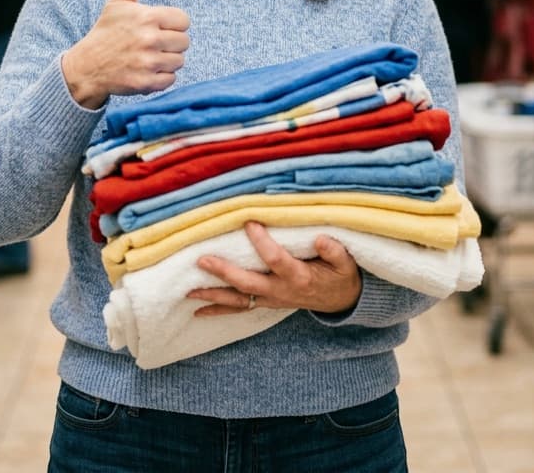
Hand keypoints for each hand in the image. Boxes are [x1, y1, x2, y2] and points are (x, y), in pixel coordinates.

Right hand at [60, 0, 190, 109]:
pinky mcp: (145, 83)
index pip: (184, 21)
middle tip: (152, 44)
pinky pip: (171, 80)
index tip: (157, 27)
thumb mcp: (117, 1)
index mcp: (147, 16)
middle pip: (185, 42)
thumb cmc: (106, 30)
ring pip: (179, 61)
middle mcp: (149, 39)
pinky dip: (161, 78)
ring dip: (166, 61)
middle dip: (171, 44)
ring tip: (147, 57)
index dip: (172, 25)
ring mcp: (147, 62)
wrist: (87, 66)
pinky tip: (145, 71)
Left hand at [187, 222, 362, 315]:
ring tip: (189, 291)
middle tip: (202, 260)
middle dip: (224, 272)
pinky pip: (239, 308)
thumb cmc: (340, 276)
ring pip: (238, 299)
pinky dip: (218, 310)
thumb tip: (320, 239)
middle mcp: (280, 291)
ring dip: (213, 295)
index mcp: (299, 277)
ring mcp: (271, 299)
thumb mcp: (345, 263)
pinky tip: (197, 310)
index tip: (249, 222)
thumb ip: (334, 251)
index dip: (262, 242)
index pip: (276, 259)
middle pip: (248, 283)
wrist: (339, 300)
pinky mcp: (265, 302)